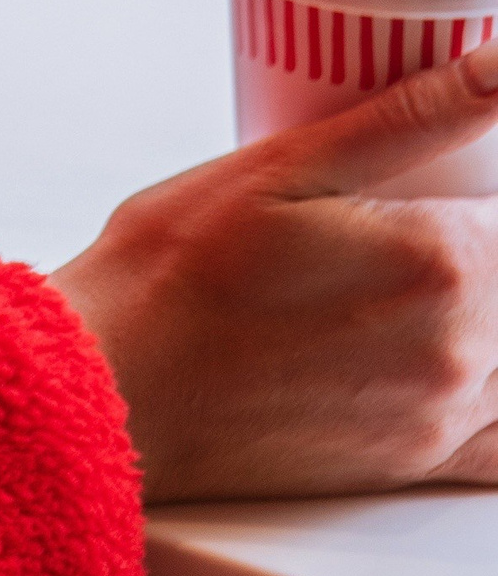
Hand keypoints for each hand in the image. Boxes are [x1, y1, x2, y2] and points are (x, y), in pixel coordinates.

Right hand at [52, 44, 497, 502]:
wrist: (115, 386)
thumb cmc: (174, 268)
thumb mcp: (282, 163)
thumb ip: (414, 115)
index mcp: (441, 260)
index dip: (478, 176)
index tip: (427, 178)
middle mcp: (459, 346)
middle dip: (469, 232)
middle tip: (381, 215)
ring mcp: (442, 412)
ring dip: (475, 299)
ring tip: (375, 273)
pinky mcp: (417, 460)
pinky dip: (488, 389)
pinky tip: (446, 348)